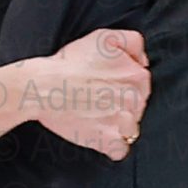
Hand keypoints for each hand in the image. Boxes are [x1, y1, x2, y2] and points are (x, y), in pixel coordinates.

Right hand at [24, 28, 149, 160]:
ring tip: (99, 116)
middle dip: (122, 103)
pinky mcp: (106, 140)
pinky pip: (120, 150)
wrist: (44, 87)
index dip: (124, 81)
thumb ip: (133, 42)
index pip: (142, 82)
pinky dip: (112, 146)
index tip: (107, 82)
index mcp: (137, 75)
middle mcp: (134, 99)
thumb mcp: (104, 37)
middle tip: (99, 97)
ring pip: (132, 128)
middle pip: (139, 105)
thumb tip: (143, 59)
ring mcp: (122, 122)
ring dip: (120, 124)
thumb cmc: (70, 63)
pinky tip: (102, 137)